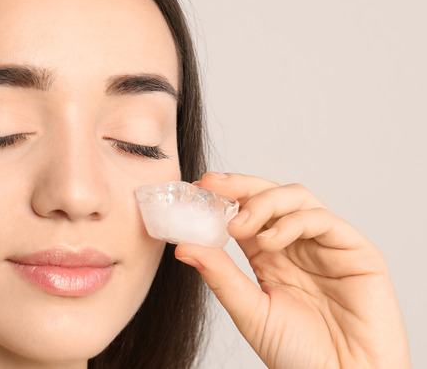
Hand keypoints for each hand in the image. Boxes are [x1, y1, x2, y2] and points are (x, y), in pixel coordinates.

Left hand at [175, 173, 410, 368]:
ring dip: (263, 203)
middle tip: (212, 187)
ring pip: (296, 199)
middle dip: (240, 186)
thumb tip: (182, 247)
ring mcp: (327, 246)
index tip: (195, 189)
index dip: (223, 197)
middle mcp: (297, 245)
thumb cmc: (299, 355)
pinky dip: (292, 222)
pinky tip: (269, 241)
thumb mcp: (249, 311)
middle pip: (270, 196)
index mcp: (269, 256)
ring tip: (239, 226)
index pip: (245, 212)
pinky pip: (323, 220)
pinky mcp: (356, 253)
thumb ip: (220, 276)